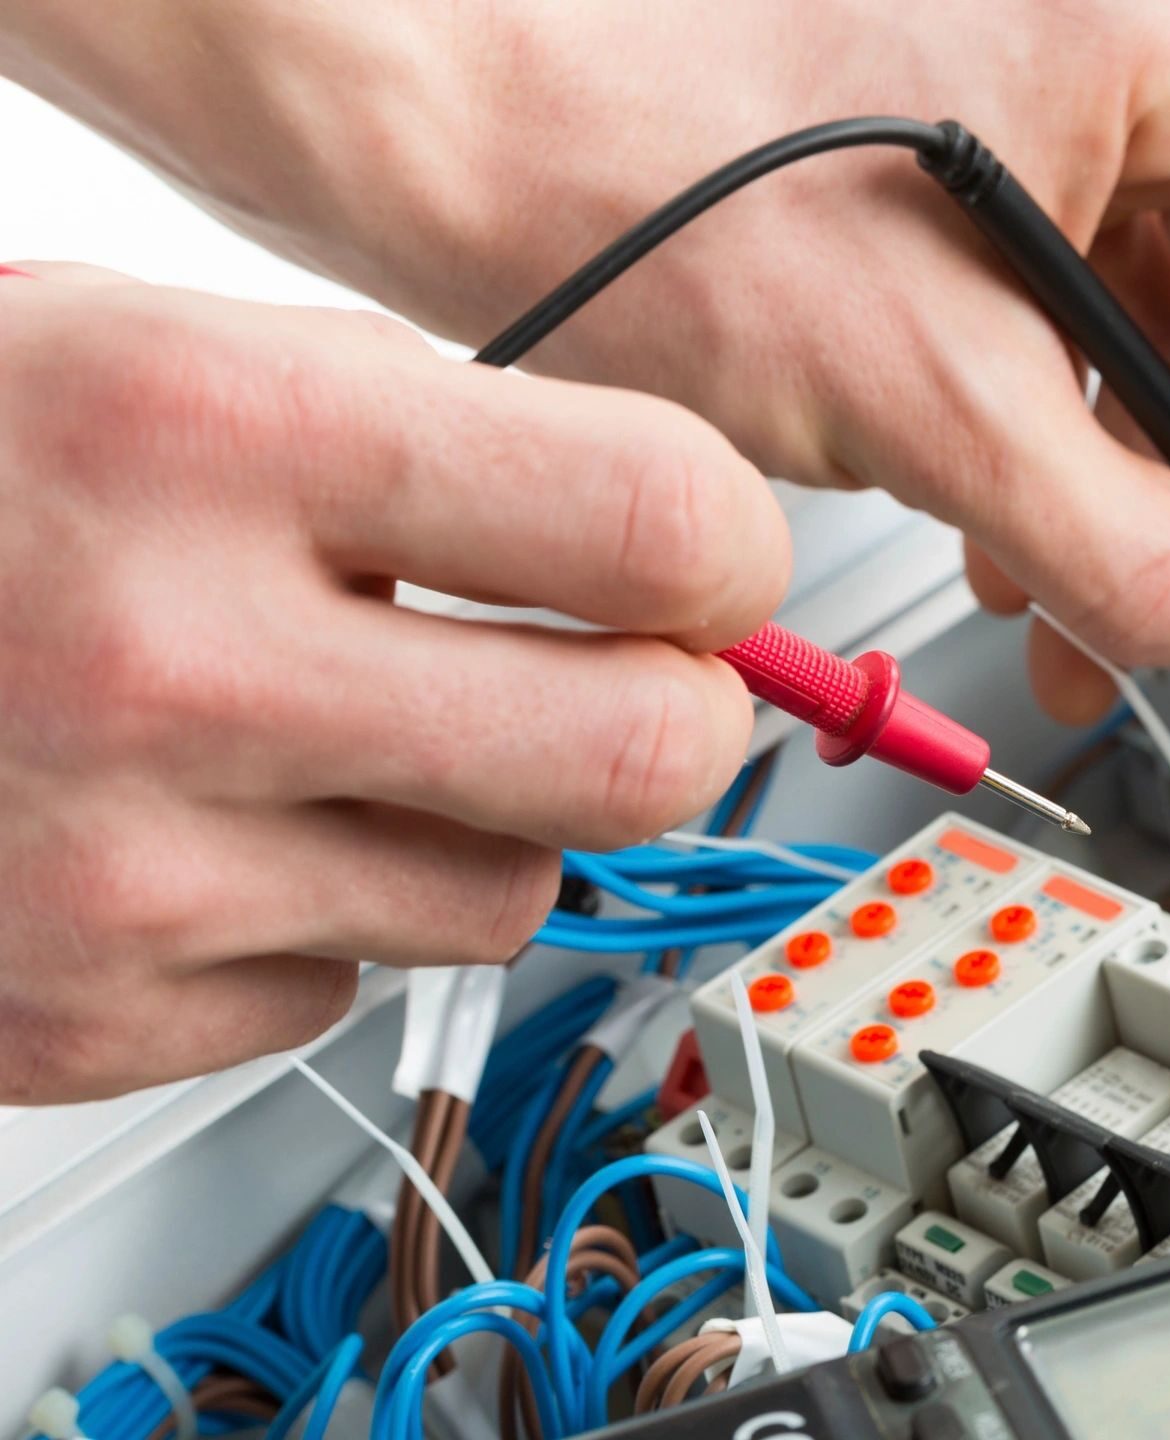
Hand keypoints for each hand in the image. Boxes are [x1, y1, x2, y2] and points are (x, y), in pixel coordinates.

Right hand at [0, 265, 786, 1100]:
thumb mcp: (167, 353)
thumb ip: (435, 446)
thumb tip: (671, 546)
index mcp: (216, 439)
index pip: (653, 526)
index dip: (729, 555)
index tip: (714, 569)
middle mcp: (174, 667)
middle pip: (640, 757)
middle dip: (668, 719)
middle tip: (620, 682)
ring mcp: (127, 871)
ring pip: (509, 895)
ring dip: (478, 820)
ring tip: (336, 735)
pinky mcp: (85, 1015)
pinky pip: (339, 984)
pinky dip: (312, 912)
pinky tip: (198, 823)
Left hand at [1, 0, 1169, 720]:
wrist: (439, 131)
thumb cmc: (633, 157)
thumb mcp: (927, 394)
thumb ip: (1126, 542)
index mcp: (1154, 46)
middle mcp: (1112, 74)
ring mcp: (1033, 139)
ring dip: (1151, 497)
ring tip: (1093, 618)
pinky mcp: (955, 206)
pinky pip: (1071, 344)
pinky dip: (1065, 459)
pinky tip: (1013, 551)